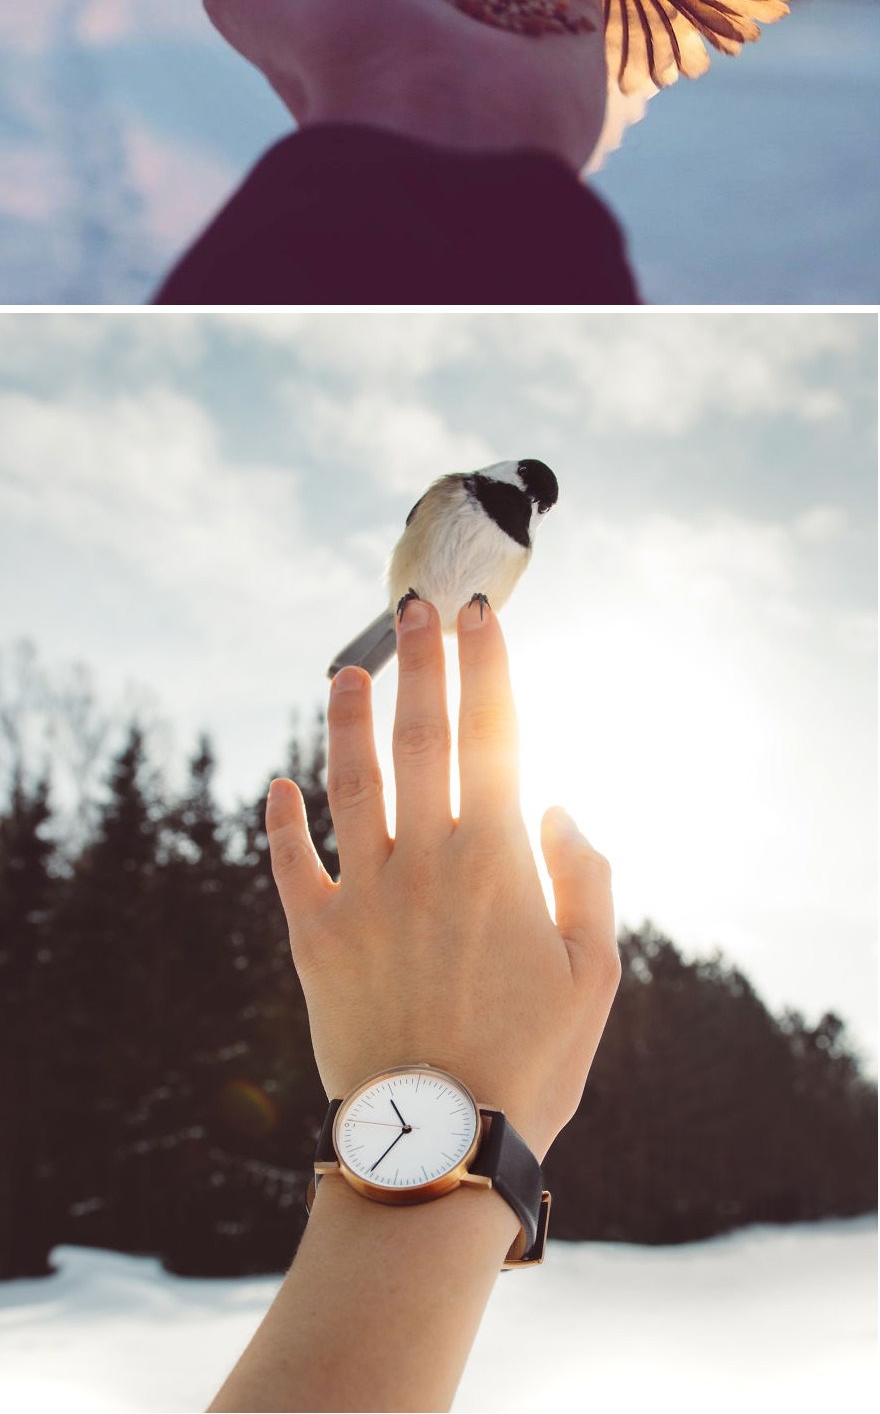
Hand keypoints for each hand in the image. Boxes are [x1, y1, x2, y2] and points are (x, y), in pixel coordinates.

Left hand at [268, 582, 617, 1156]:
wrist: (440, 1148)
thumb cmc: (532, 1068)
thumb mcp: (594, 978)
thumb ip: (584, 879)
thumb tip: (556, 804)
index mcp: (497, 860)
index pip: (493, 734)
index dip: (488, 666)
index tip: (482, 611)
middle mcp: (426, 859)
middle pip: (422, 735)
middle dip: (423, 662)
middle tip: (418, 604)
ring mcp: (365, 896)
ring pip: (351, 781)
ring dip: (349, 719)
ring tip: (348, 671)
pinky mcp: (316, 941)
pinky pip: (292, 866)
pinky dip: (282, 822)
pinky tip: (277, 785)